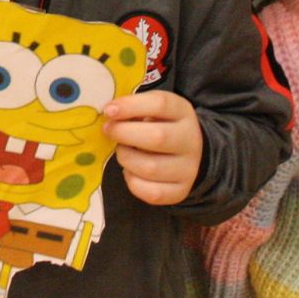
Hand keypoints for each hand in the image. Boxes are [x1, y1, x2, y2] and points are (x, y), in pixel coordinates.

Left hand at [103, 90, 204, 205]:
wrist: (189, 153)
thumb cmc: (161, 125)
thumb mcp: (153, 109)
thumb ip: (133, 109)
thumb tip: (109, 114)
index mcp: (183, 112)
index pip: (161, 104)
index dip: (131, 106)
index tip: (108, 110)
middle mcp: (190, 141)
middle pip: (157, 137)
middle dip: (124, 134)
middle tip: (108, 131)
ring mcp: (188, 169)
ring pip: (151, 168)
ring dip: (126, 159)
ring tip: (122, 151)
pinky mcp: (181, 191)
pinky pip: (152, 193)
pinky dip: (133, 182)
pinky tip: (130, 171)